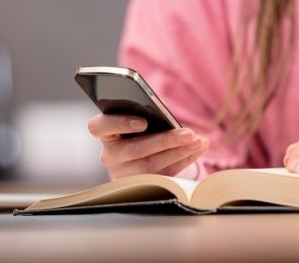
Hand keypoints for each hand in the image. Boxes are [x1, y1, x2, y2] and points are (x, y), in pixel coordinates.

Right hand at [88, 114, 209, 178]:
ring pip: (151, 166)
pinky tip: (197, 149)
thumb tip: (166, 115)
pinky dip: (183, 161)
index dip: (120, 124)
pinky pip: (163, 174)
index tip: (144, 122)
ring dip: (178, 153)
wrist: (137, 152)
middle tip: (188, 134)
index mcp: (104, 132)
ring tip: (198, 141)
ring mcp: (123, 173)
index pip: (100, 127)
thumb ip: (144, 113)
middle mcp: (110, 155)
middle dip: (165, 141)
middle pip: (135, 150)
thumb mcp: (136, 117)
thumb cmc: (138, 127)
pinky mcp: (139, 185)